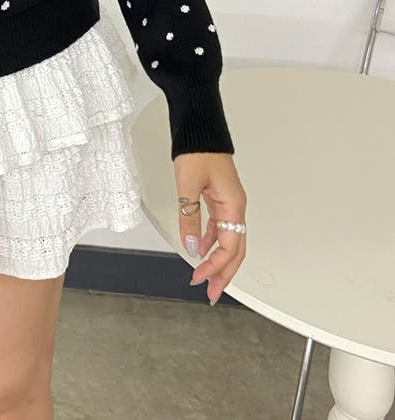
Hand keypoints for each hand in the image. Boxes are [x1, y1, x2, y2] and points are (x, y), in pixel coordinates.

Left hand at [174, 152, 246, 305]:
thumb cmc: (198, 151)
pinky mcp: (220, 198)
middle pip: (235, 249)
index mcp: (233, 205)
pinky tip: (201, 248)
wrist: (200, 130)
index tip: (200, 277)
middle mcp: (235, 206)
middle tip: (213, 293)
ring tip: (207, 277)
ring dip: (219, 260)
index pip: (229, 246)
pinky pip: (221, 227)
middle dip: (225, 274)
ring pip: (229, 240)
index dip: (215, 266)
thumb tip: (191, 246)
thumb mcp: (187, 186)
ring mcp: (229, 203)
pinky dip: (212, 242)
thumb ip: (190, 217)